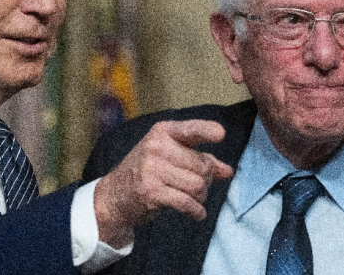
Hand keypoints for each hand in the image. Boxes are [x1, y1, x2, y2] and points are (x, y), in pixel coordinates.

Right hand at [93, 120, 233, 247]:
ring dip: (201, 196)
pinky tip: (196, 213)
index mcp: (163, 132)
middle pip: (202, 165)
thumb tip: (228, 171)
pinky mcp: (152, 191)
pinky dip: (196, 211)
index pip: (190, 129)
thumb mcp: (170, 157)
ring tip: (193, 198)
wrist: (115, 194)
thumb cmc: (147, 172)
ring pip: (198, 185)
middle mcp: (157, 147)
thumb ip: (200, 160)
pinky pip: (186, 202)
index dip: (207, 131)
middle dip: (207, 179)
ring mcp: (153, 169)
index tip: (220, 134)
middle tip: (199, 185)